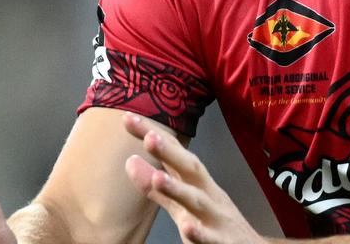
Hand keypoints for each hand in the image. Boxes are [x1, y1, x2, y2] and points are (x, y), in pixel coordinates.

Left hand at [122, 114, 263, 243]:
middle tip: (149, 137)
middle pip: (189, 168)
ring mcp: (215, 217)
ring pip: (197, 201)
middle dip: (170, 152)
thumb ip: (156, 188)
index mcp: (197, 183)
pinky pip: (209, 237)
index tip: (128, 118)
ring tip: (159, 179)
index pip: (174, 153)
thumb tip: (130, 161)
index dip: (152, 135)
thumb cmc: (215, 222)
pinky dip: (199, 232)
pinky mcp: (221, 242)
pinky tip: (187, 227)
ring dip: (178, 189)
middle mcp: (208, 194)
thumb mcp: (183, 204)